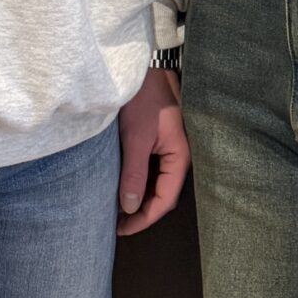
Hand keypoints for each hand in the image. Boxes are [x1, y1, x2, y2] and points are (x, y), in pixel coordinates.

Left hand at [116, 66, 188, 235]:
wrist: (145, 68)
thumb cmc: (143, 98)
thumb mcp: (136, 137)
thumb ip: (134, 174)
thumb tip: (130, 207)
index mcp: (180, 157)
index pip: (165, 200)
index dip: (144, 219)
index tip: (122, 230)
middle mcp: (180, 156)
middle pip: (163, 195)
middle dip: (142, 212)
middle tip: (117, 224)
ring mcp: (171, 149)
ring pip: (158, 184)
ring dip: (140, 198)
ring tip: (118, 210)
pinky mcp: (161, 142)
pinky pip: (154, 170)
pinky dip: (140, 183)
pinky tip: (124, 187)